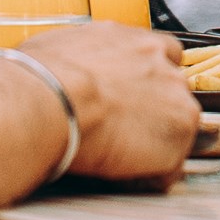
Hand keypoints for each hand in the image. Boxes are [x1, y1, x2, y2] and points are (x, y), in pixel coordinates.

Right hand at [12, 20, 204, 184]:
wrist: (52, 101)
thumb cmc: (41, 77)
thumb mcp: (60, 47)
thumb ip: (83, 53)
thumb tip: (62, 65)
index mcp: (136, 42)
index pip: (164, 55)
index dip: (149, 80)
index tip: (132, 96)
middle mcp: (163, 64)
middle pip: (173, 91)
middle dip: (154, 110)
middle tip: (122, 130)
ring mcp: (177, 98)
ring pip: (177, 126)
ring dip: (155, 142)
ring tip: (121, 157)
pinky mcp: (178, 134)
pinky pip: (171, 164)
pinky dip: (151, 175)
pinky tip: (124, 177)